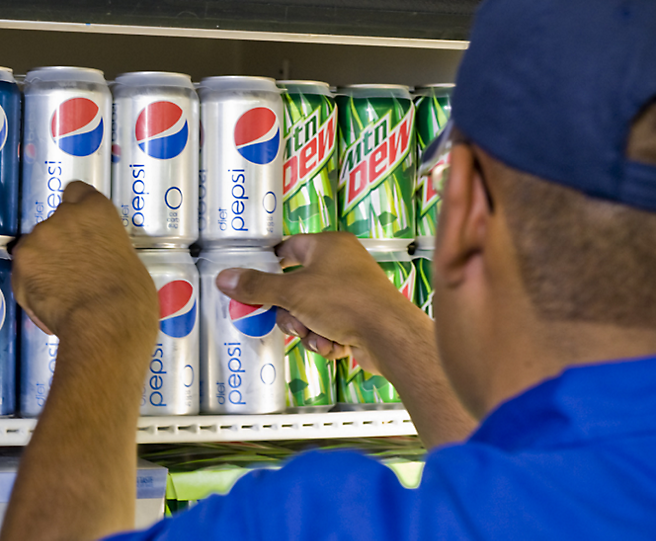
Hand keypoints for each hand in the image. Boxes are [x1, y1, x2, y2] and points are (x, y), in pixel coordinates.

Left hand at [11, 181, 157, 344]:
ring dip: (48, 262)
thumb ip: (108, 247)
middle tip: (79, 266)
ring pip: (38, 247)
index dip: (80, 209)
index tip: (84, 225)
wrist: (106, 324)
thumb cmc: (129, 298)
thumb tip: (101, 258)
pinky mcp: (21, 267)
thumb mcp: (131, 260)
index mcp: (97, 212)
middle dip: (64, 241)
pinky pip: (25, 273)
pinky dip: (35, 284)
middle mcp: (64, 218)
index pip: (78, 191)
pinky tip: (55, 301)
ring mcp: (39, 241)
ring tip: (67, 289)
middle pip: (57, 222)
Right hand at [216, 232, 410, 372]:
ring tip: (319, 334)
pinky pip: (327, 327)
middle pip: (295, 288)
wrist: (388, 335)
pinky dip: (325, 339)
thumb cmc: (346, 301)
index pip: (288, 249)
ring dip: (308, 329)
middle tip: (295, 319)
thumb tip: (226, 278)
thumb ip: (257, 286)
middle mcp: (342, 265)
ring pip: (309, 312)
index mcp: (329, 246)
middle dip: (291, 312)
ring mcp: (351, 292)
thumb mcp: (293, 292)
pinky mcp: (358, 317)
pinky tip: (334, 343)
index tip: (254, 282)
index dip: (270, 265)